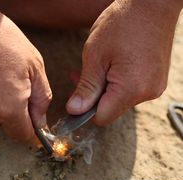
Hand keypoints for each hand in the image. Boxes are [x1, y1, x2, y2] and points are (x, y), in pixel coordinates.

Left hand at [66, 0, 181, 124]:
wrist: (152, 4)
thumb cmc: (121, 24)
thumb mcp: (95, 56)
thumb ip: (86, 88)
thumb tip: (74, 111)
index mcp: (131, 89)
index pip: (102, 118)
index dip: (84, 111)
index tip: (74, 97)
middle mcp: (146, 93)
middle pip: (110, 108)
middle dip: (92, 95)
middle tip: (79, 75)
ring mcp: (154, 86)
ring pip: (119, 99)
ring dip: (103, 86)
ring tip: (94, 65)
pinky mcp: (155, 79)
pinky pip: (130, 89)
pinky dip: (116, 81)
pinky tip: (109, 65)